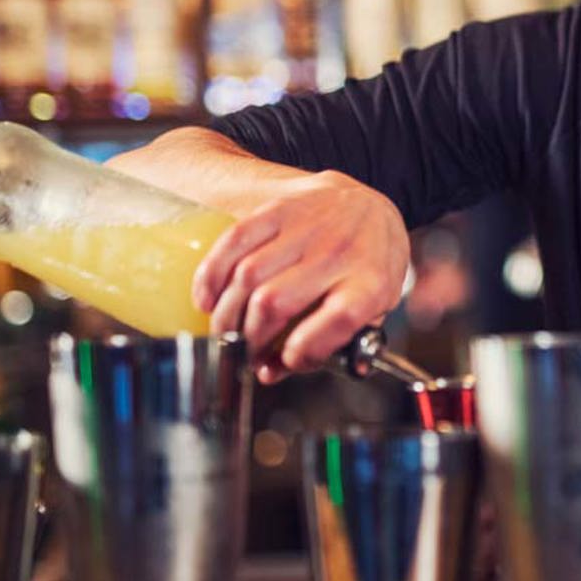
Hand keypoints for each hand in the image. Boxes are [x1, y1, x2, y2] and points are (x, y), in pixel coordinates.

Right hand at [190, 170, 409, 382]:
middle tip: (244, 353)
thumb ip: (329, 344)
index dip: (303, 350)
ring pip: (248, 276)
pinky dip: (211, 275)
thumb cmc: (369, 266)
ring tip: (225, 332)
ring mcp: (307, 228)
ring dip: (226, 313)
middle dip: (249, 339)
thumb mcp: (373, 308)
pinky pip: (234, 241)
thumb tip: (270, 371)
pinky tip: (207, 298)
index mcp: (371, 282)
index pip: (337, 320)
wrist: (370, 208)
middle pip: (275, 303)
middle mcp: (340, 252)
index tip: (285, 361)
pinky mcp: (279, 209)